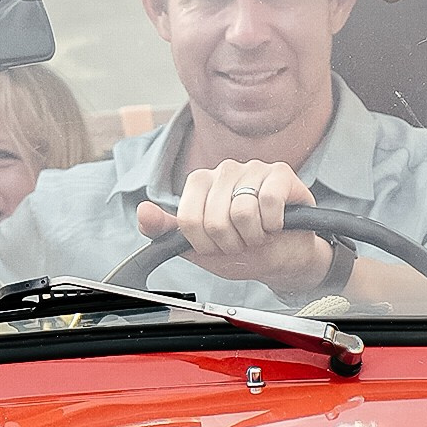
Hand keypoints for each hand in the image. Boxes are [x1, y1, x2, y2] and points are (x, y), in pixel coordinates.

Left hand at [140, 161, 330, 287]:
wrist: (283, 258)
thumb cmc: (242, 249)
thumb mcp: (198, 247)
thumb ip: (167, 231)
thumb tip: (143, 212)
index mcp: (200, 183)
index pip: (188, 219)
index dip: (205, 244)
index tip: (217, 246)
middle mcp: (224, 170)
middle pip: (214, 220)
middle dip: (231, 243)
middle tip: (242, 241)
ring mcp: (253, 168)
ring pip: (242, 213)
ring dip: (254, 236)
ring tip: (259, 233)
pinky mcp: (281, 173)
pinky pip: (268, 202)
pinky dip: (273, 224)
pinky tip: (276, 223)